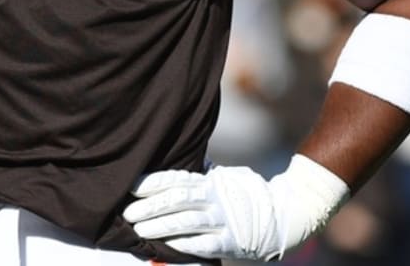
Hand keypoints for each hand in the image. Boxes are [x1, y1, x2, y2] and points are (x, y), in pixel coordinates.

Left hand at [123, 155, 348, 261]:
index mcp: (209, 182)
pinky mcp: (231, 242)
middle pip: (178, 199)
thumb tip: (170, 162)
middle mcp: (214, 198)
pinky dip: (187, 245)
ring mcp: (223, 220)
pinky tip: (169, 247)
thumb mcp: (219, 179)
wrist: (281, 216)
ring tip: (139, 229)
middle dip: (151, 206)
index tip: (131, 186)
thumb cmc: (240, 197)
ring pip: (188, 222)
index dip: (152, 182)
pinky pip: (206, 244)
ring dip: (161, 226)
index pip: (176, 179)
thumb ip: (197, 175)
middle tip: (128, 212)